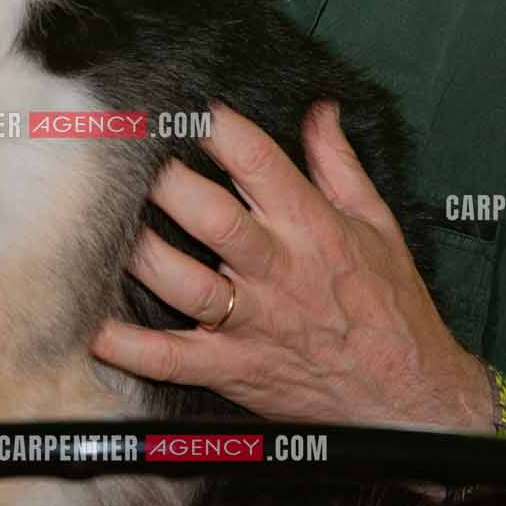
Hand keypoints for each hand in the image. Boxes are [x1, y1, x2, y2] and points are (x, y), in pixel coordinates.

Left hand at [90, 101, 491, 431]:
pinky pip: (171, 360)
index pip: (258, 162)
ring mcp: (251, 322)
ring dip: (140, 253)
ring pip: (182, 282)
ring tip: (105, 224)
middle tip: (130, 156)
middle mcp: (277, 270)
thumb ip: (339, 164)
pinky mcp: (233, 369)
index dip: (216, 128)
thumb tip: (319, 110)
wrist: (411, 400)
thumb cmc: (392, 309)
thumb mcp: (377, 224)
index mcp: (311, 227)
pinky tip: (94, 327)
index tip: (184, 105)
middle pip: (210, 217)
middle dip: (166, 183)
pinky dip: (129, 348)